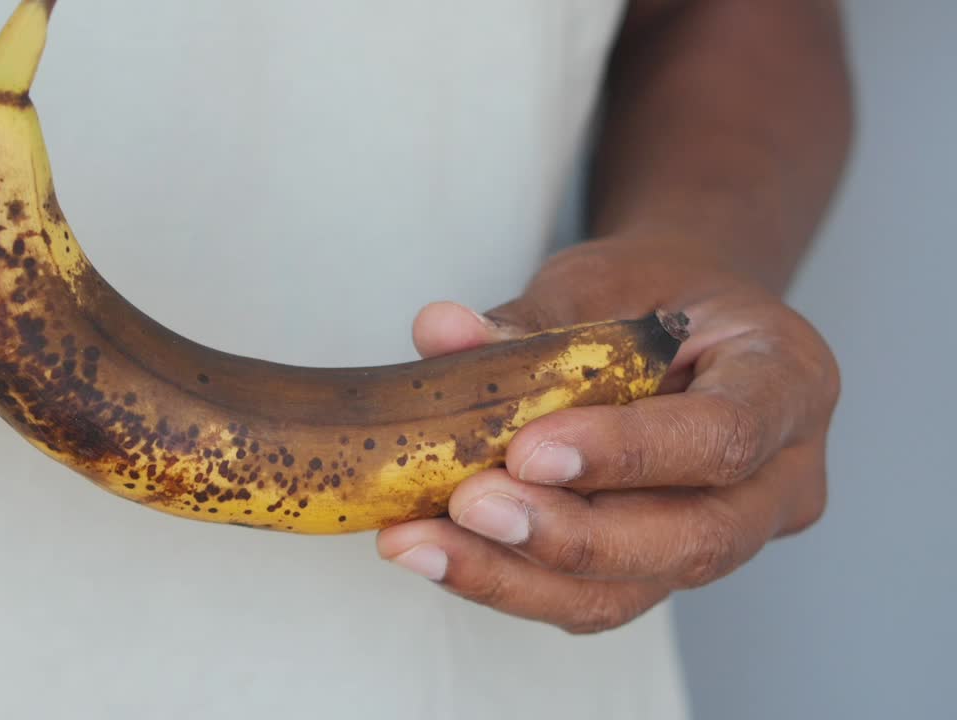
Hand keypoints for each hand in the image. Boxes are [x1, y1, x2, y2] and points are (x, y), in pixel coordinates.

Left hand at [377, 236, 838, 633]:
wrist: (682, 322)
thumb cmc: (654, 293)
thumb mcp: (604, 280)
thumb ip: (531, 318)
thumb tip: (441, 332)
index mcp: (787, 383)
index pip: (724, 436)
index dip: (628, 454)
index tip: (529, 450)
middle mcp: (780, 477)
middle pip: (690, 539)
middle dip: (567, 535)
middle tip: (468, 506)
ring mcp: (732, 535)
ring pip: (635, 590)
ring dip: (516, 575)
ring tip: (421, 543)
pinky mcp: (667, 568)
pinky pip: (594, 598)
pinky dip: (509, 579)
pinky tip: (438, 550)